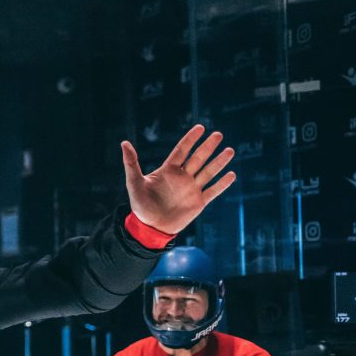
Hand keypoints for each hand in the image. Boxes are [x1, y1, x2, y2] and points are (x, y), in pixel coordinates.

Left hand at [122, 124, 236, 233]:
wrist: (150, 227)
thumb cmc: (140, 205)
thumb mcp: (134, 183)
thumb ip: (131, 163)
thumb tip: (124, 143)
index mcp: (168, 170)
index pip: (182, 150)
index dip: (190, 139)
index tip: (200, 128)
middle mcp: (182, 177)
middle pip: (198, 158)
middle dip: (208, 147)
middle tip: (218, 135)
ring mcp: (192, 189)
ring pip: (208, 172)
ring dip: (219, 162)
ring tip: (230, 150)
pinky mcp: (198, 202)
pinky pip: (213, 191)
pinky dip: (222, 184)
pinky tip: (231, 174)